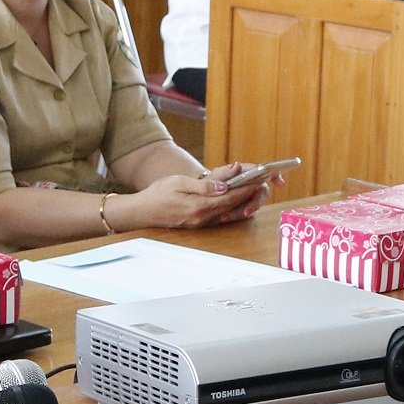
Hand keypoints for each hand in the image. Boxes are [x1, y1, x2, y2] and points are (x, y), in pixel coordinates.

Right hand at [125, 170, 269, 230]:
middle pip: (232, 205)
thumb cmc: (157, 194)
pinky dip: (231, 208)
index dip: (245, 188)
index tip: (258, 180)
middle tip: (262, 183)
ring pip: (227, 212)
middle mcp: (202, 218)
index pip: (229, 196)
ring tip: (253, 190)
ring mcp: (200, 223)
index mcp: (198, 206)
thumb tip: (223, 186)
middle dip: (248, 194)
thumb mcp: (178, 183)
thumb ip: (203, 186)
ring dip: (241, 201)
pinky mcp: (198, 223)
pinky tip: (237, 201)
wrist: (142, 212)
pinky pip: (219, 216)